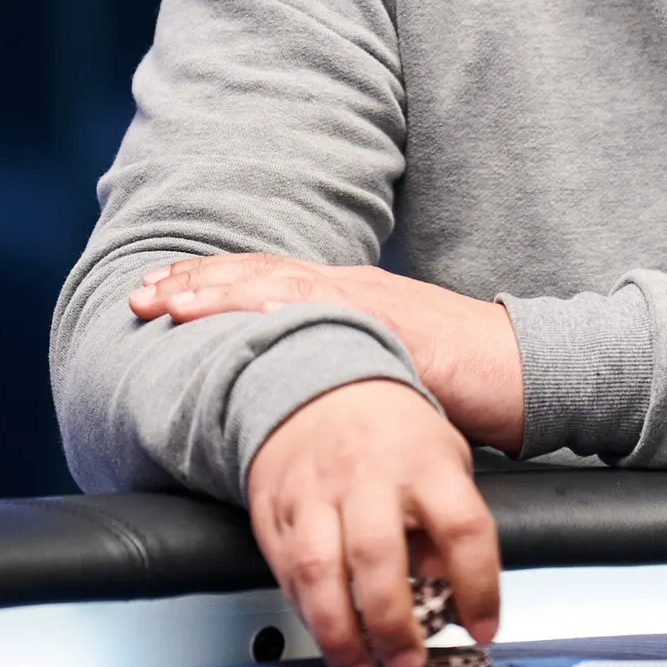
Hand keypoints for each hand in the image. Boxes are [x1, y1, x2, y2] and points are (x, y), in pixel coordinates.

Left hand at [129, 253, 524, 453]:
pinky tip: (248, 318)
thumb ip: (341, 365)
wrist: (526, 370)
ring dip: (222, 293)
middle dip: (196, 283)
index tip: (158, 289)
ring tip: (173, 304)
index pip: (265, 277)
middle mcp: (353, 288)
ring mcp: (372, 304)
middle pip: (260, 274)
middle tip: (140, 295)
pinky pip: (330, 316)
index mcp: (348, 294)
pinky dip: (284, 312)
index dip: (208, 281)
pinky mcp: (394, 328)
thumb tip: (291, 392)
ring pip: (283, 285)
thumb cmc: (463, 376)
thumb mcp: (386, 363)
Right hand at [246, 379, 499, 666]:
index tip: (482, 628)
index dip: (479, 586)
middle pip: (380, 558)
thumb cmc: (390, 431)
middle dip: (394, 625)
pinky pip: (286, 572)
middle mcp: (369, 475)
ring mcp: (316, 492)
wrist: (317, 385)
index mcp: (426, 461)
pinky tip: (326, 634)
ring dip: (341, 635)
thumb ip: (449, 528)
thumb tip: (450, 601)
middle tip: (409, 666)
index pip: (463, 527)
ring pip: (320, 573)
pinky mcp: (275, 510)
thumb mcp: (442, 459)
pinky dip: (306, 613)